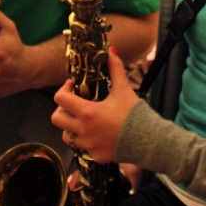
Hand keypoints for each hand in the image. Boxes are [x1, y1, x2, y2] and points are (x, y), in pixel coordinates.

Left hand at [51, 48, 137, 162]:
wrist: (150, 142)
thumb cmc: (135, 114)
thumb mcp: (124, 89)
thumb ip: (115, 69)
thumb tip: (111, 49)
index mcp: (87, 112)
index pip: (60, 98)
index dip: (63, 89)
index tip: (73, 86)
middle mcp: (83, 130)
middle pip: (56, 118)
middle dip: (62, 109)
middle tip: (75, 104)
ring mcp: (88, 145)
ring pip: (66, 135)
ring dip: (71, 127)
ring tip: (84, 121)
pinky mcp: (95, 156)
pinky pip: (82, 148)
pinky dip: (85, 140)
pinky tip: (98, 134)